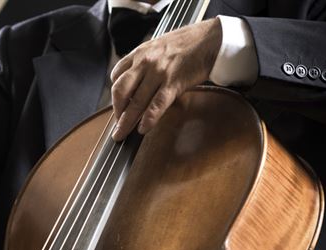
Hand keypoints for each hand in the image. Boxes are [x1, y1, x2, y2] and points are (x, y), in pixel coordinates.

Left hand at [110, 18, 221, 140]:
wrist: (211, 38)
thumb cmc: (186, 44)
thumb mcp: (158, 47)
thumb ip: (145, 63)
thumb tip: (138, 85)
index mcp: (139, 53)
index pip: (116, 76)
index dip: (115, 95)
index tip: (118, 106)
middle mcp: (145, 62)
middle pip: (121, 91)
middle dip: (117, 112)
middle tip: (117, 126)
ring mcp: (158, 73)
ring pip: (136, 101)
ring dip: (127, 121)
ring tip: (122, 134)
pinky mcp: (173, 83)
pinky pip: (156, 105)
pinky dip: (148, 119)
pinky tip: (143, 129)